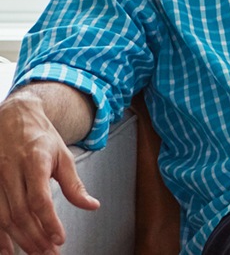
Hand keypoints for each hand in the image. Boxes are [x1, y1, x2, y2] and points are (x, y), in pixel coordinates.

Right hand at [0, 93, 100, 254]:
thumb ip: (74, 184)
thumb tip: (91, 206)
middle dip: (36, 237)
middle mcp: (10, 171)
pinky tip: (7, 249)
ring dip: (19, 239)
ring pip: (4, 216)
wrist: (14, 116)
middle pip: (21, 213)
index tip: (59, 238)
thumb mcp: (63, 155)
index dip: (48, 221)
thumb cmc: (41, 138)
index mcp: (33, 161)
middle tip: (50, 253)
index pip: (39, 199)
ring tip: (36, 253)